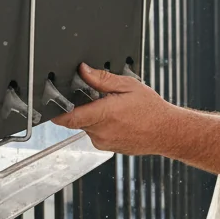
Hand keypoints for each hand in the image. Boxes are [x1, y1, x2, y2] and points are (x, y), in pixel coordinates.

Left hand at [52, 63, 182, 155]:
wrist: (167, 132)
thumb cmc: (152, 110)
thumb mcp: (128, 86)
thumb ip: (103, 79)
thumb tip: (84, 70)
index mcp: (104, 114)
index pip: (69, 117)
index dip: (56, 112)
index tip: (52, 105)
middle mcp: (102, 132)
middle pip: (78, 120)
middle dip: (82, 108)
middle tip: (97, 99)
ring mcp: (104, 142)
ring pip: (87, 127)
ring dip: (93, 118)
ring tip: (113, 110)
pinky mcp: (108, 148)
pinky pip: (97, 135)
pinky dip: (102, 126)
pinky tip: (118, 120)